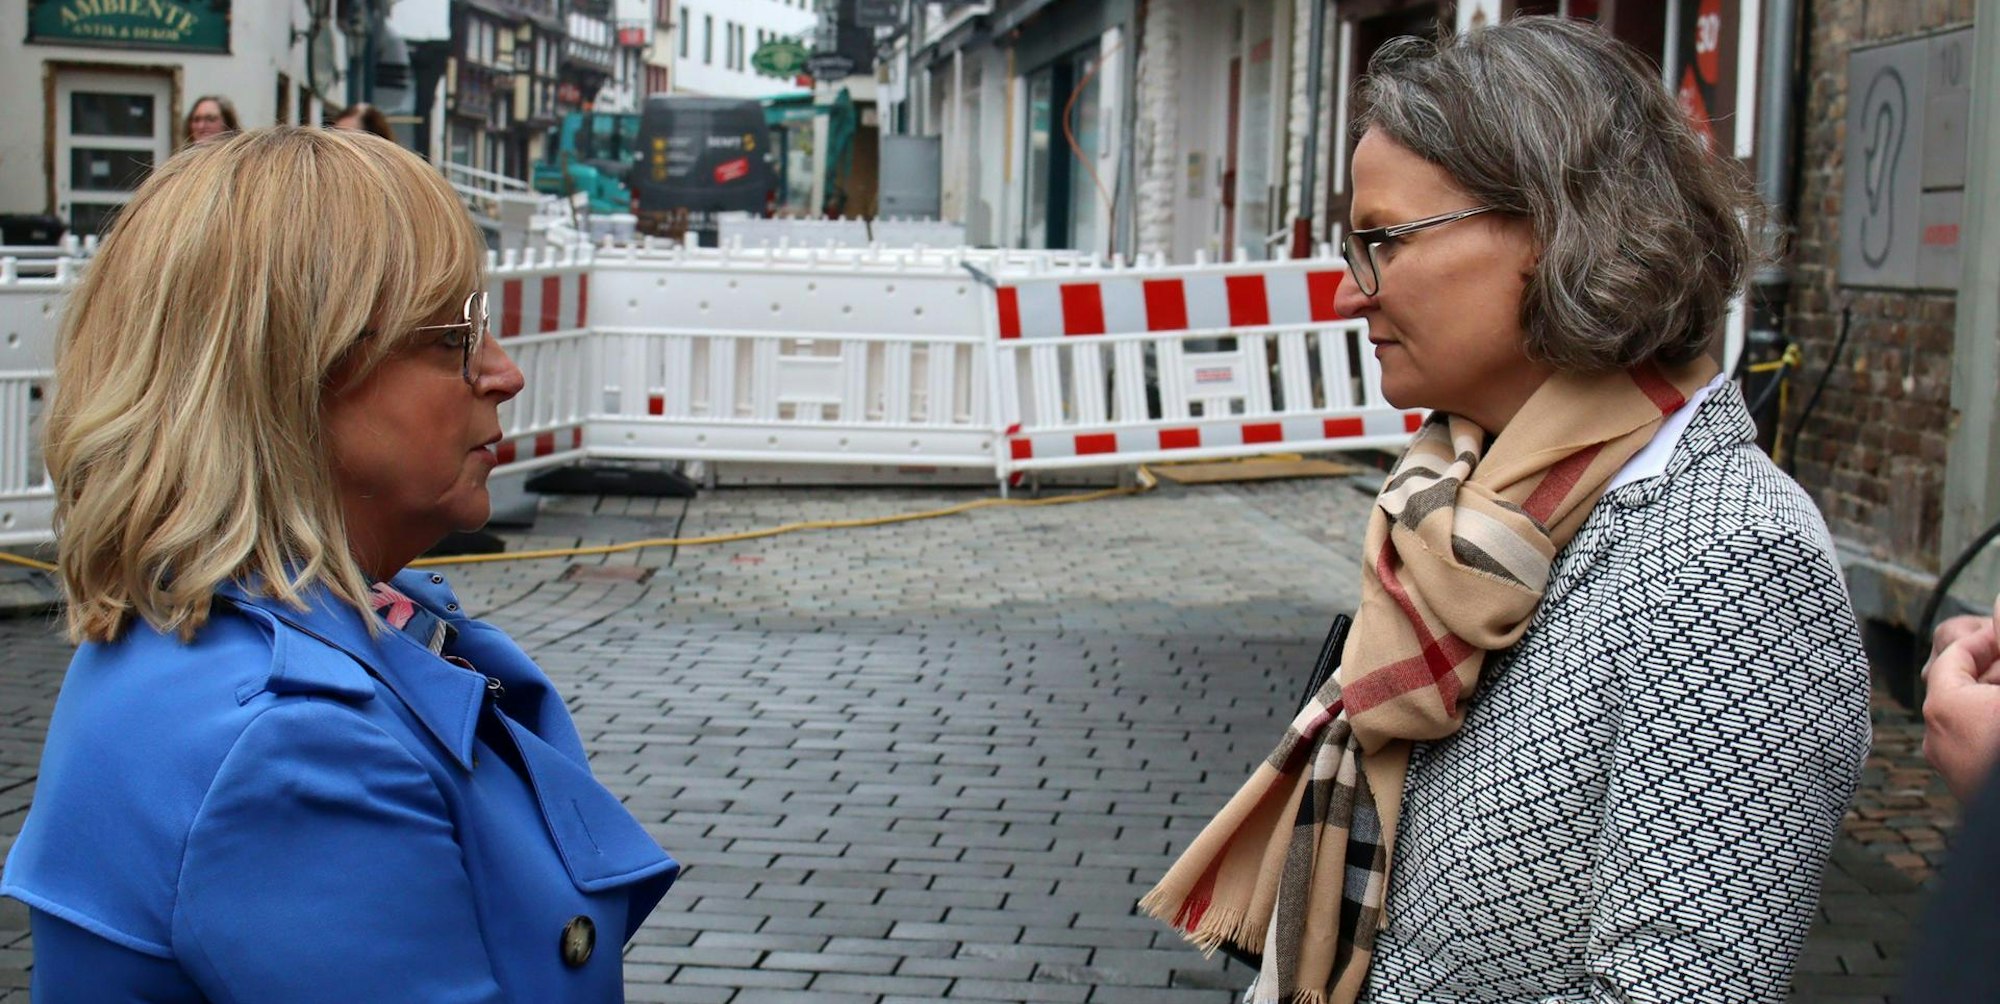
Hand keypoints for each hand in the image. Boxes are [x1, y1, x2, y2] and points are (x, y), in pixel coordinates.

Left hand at [1922, 601, 1999, 801]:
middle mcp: (1936, 739)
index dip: (1984, 639)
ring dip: (1993, 696)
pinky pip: (1977, 744)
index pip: (1954, 657)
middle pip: (1961, 685)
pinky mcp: (1970, 789)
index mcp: (1944, 707)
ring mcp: (1952, 769)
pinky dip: (1991, 724)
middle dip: (1993, 667)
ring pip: (1970, 716)